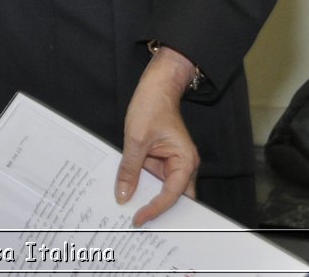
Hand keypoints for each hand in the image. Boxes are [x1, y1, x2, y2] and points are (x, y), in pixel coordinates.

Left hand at [115, 45, 200, 225]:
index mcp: (185, 161)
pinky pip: (153, 178)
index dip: (156, 209)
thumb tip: (123, 195)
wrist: (155, 86)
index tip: (139, 218)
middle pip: (173, 197)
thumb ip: (130, 168)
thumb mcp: (136, 139)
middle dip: (156, 210)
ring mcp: (173, 163)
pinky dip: (142, 185)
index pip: (172, 195)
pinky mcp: (162, 160)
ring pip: (162, 189)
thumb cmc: (151, 106)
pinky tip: (128, 192)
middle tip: (135, 222)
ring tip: (129, 212)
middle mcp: (183, 166)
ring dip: (148, 198)